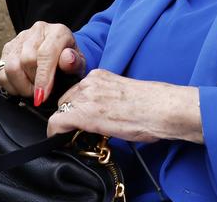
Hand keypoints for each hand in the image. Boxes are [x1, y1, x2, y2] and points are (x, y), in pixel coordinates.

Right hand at [0, 21, 85, 105]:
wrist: (61, 54)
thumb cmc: (70, 62)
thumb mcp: (79, 64)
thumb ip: (74, 63)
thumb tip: (68, 59)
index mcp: (57, 32)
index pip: (46, 54)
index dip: (43, 78)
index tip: (42, 96)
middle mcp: (37, 31)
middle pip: (26, 60)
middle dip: (33, 83)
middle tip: (40, 94)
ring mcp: (20, 38)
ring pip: (11, 65)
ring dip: (20, 85)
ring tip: (31, 90)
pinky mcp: (8, 48)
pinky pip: (1, 70)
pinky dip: (10, 84)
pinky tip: (21, 87)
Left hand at [48, 69, 202, 143]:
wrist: (162, 109)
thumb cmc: (153, 106)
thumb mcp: (124, 95)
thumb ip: (107, 98)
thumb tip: (101, 114)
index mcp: (100, 75)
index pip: (76, 91)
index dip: (74, 107)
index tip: (76, 120)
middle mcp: (90, 81)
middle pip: (66, 99)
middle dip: (70, 114)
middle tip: (78, 131)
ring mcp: (85, 96)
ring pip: (61, 110)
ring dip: (66, 124)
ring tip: (74, 137)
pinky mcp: (83, 113)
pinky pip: (57, 123)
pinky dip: (55, 133)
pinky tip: (59, 140)